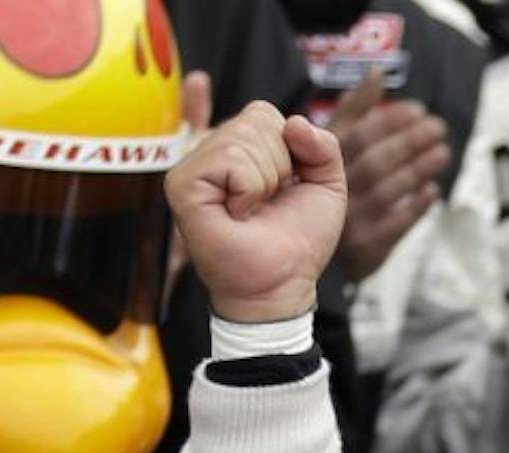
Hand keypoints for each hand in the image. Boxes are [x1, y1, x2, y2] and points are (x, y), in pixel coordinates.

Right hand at [166, 102, 346, 322]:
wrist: (282, 283)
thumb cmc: (297, 240)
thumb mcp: (327, 185)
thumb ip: (324, 145)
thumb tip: (294, 122)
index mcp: (237, 147)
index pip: (264, 113)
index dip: (291, 150)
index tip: (283, 187)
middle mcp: (210, 151)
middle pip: (257, 118)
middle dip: (281, 166)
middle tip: (268, 203)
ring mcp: (191, 166)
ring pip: (245, 136)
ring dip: (267, 180)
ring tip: (253, 209)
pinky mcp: (182, 183)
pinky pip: (230, 158)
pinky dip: (250, 189)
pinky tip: (238, 212)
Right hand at [327, 68, 450, 282]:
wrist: (304, 247)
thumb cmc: (326, 183)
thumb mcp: (330, 143)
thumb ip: (355, 109)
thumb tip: (377, 72)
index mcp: (319, 160)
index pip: (359, 134)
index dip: (391, 120)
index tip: (417, 109)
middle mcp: (333, 190)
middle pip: (377, 160)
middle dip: (410, 141)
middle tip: (437, 127)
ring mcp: (350, 221)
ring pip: (389, 190)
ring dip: (419, 168)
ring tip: (442, 151)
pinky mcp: (367, 248)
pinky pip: (396, 225)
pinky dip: (417, 207)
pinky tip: (431, 190)